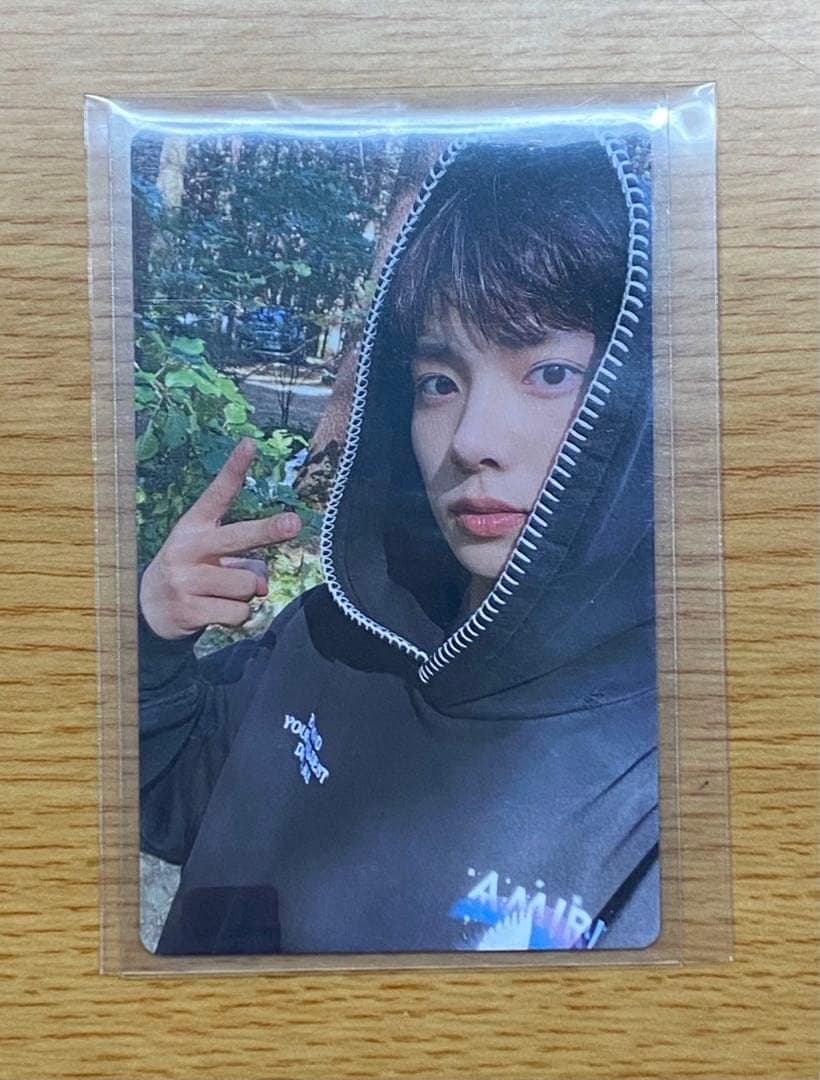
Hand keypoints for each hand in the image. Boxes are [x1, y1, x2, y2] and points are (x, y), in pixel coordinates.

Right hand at [139, 437, 301, 639]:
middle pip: (238, 537)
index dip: (234, 469)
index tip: (250, 443)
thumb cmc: (193, 572)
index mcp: (194, 526)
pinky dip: (238, 616)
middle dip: (268, 530)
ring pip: (249, 586)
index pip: (217, 494)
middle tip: (293, 523)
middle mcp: (188, 548)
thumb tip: (263, 587)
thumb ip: (243, 562)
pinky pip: (239, 613)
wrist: (149, 609)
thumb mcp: (211, 556)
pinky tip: (215, 611)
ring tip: (222, 593)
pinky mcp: (188, 611)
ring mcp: (186, 580)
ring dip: (247, 594)